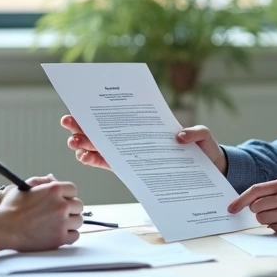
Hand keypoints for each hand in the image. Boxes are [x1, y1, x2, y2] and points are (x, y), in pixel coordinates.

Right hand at [0, 176, 82, 251]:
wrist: (3, 228)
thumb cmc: (10, 207)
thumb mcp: (24, 187)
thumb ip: (42, 182)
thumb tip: (53, 179)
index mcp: (53, 189)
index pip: (72, 189)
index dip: (67, 195)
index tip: (62, 200)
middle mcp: (61, 204)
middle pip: (78, 205)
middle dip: (70, 208)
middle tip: (60, 213)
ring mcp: (62, 222)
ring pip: (78, 221)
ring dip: (71, 222)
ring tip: (58, 224)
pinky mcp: (60, 238)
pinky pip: (75, 236)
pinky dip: (69, 235)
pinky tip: (59, 233)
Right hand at [61, 115, 227, 174]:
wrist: (207, 169)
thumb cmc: (202, 149)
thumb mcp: (202, 136)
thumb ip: (194, 133)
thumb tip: (179, 136)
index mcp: (147, 125)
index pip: (120, 117)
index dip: (100, 113)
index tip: (82, 107)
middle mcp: (136, 138)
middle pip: (106, 131)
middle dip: (85, 126)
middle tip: (68, 122)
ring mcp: (133, 154)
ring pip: (104, 147)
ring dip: (86, 144)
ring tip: (73, 142)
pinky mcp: (135, 169)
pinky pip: (111, 164)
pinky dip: (96, 160)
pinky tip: (84, 157)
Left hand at [228, 177, 276, 234]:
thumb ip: (273, 191)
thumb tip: (251, 203)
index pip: (255, 191)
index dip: (240, 200)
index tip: (231, 208)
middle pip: (256, 207)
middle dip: (257, 211)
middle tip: (269, 210)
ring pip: (263, 219)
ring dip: (267, 219)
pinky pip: (274, 229)